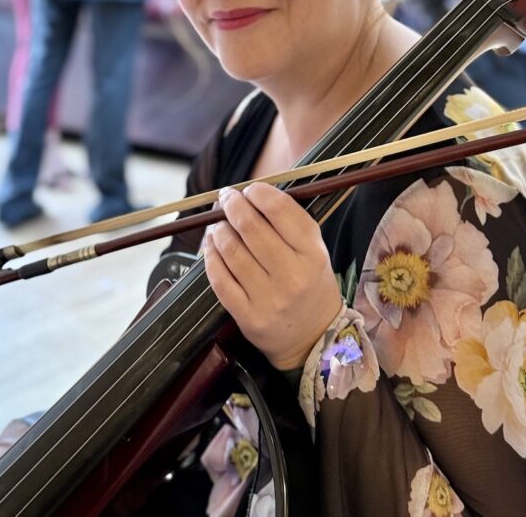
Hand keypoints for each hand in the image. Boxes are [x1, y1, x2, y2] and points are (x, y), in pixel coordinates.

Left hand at [204, 183, 341, 369]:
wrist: (313, 337)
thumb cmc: (310, 283)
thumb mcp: (314, 250)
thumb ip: (288, 221)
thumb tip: (250, 193)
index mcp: (312, 253)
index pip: (280, 209)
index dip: (258, 193)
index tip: (249, 189)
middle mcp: (293, 275)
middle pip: (250, 227)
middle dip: (232, 205)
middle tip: (227, 198)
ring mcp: (269, 298)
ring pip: (231, 250)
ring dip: (219, 229)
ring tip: (219, 224)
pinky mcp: (248, 317)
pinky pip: (219, 279)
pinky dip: (211, 256)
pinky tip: (212, 246)